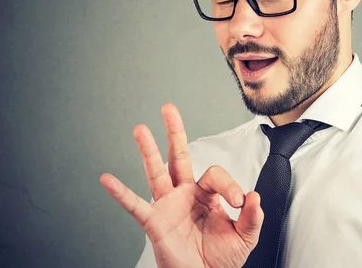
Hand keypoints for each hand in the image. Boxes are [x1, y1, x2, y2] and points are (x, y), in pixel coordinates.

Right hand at [100, 103, 262, 267]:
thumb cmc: (221, 259)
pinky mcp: (155, 223)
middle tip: (169, 108)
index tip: (239, 202)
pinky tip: (107, 179)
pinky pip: (135, 206)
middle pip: (179, 157)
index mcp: (207, 194)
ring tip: (140, 129)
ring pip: (156, 173)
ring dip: (148, 151)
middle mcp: (185, 195)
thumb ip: (253, 216)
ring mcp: (168, 206)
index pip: (215, 175)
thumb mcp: (245, 236)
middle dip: (175, 132)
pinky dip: (120, 193)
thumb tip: (253, 195)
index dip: (229, 185)